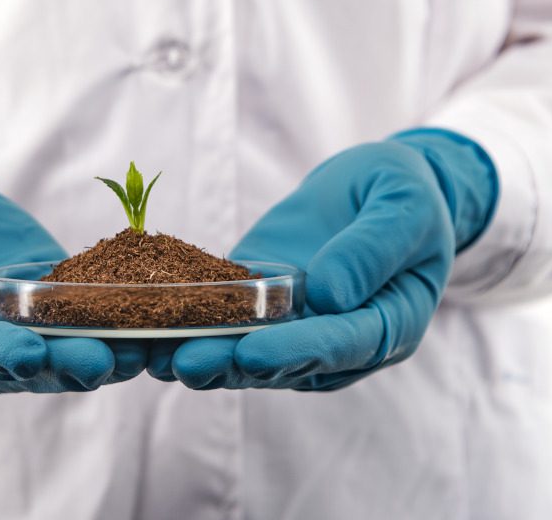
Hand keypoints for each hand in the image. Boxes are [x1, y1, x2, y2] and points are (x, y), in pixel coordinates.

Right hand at [0, 149, 146, 394]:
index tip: (29, 354)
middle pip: (15, 366)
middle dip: (61, 363)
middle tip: (103, 360)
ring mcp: (7, 332)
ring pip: (57, 352)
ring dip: (99, 352)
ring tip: (140, 350)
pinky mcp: (43, 307)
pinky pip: (79, 316)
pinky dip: (114, 320)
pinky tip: (153, 316)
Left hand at [147, 129, 497, 389]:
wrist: (379, 188)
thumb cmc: (407, 197)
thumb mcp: (404, 206)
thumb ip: (374, 248)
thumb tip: (329, 294)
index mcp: (386, 327)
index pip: (339, 345)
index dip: (295, 352)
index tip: (252, 354)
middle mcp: (335, 341)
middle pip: (282, 361)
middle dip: (231, 363)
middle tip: (187, 363)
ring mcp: (292, 328)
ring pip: (242, 349)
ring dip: (198, 351)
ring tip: (153, 354)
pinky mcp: (256, 305)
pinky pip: (220, 315)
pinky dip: (185, 321)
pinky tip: (145, 321)